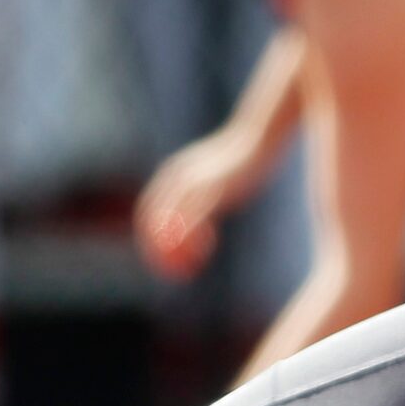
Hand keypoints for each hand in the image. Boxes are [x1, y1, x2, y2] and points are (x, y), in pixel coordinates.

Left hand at [135, 135, 254, 278]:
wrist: (257, 139)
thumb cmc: (238, 159)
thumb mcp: (210, 173)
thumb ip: (196, 189)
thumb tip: (191, 208)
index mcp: (172, 173)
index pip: (147, 208)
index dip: (148, 231)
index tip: (157, 251)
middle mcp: (177, 179)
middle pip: (153, 220)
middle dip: (156, 246)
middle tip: (169, 266)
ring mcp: (193, 186)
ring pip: (173, 225)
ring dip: (178, 248)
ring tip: (193, 263)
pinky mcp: (212, 193)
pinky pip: (195, 225)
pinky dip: (196, 242)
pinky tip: (206, 251)